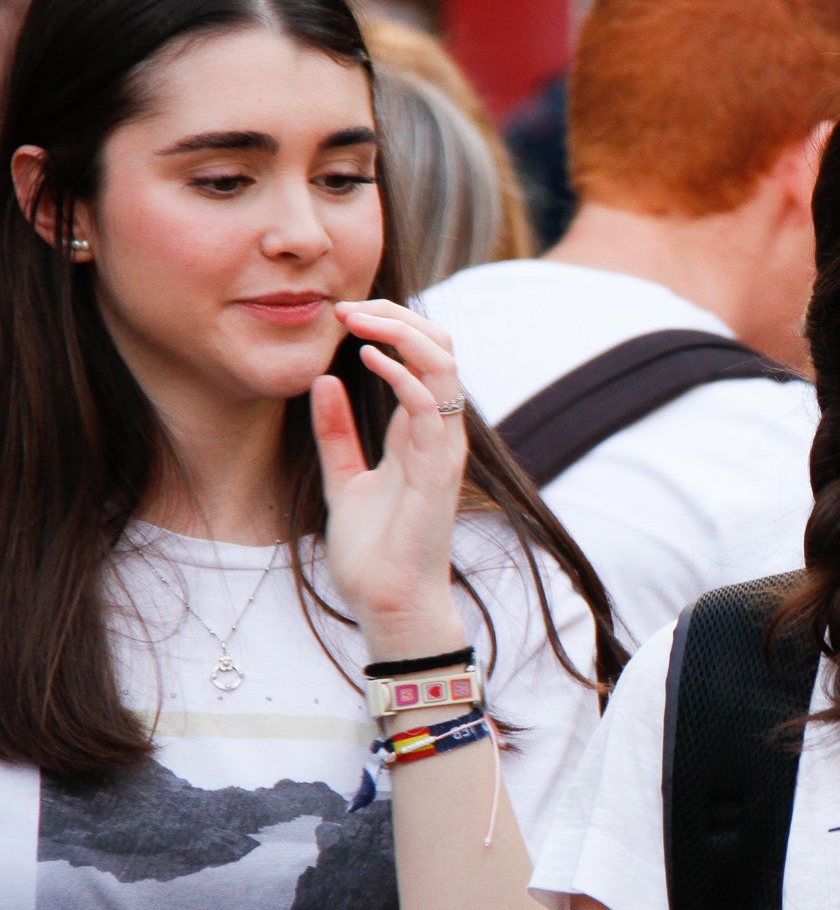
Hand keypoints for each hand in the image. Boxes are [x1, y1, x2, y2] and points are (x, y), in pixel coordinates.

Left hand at [311, 300, 469, 659]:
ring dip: (402, 333)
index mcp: (420, 432)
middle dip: (398, 316)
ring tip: (358, 318)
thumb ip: (335, 431)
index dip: (390, 325)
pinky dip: (403, 374)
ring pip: (443, 367)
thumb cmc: (374, 551)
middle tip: (349, 306)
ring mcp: (443, 450)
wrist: (389, 603)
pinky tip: (368, 357)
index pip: (423, 357)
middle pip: (441, 349)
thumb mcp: (343, 477)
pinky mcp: (437, 471)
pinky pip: (431, 407)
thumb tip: (325, 381)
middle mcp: (439, 434)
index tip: (344, 313)